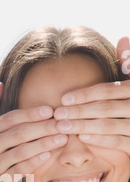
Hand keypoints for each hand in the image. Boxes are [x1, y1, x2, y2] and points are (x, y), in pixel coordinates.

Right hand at [0, 84, 67, 181]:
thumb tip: (0, 85)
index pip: (11, 118)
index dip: (31, 113)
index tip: (50, 110)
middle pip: (20, 133)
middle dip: (44, 127)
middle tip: (62, 123)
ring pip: (21, 151)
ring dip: (44, 144)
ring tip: (61, 138)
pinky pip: (19, 170)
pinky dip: (33, 163)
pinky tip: (46, 156)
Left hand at [54, 37, 129, 153]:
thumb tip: (123, 39)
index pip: (107, 91)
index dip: (85, 95)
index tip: (64, 99)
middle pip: (105, 108)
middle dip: (79, 111)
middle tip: (57, 114)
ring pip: (109, 125)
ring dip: (83, 126)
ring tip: (63, 127)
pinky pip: (118, 142)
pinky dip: (100, 140)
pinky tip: (82, 137)